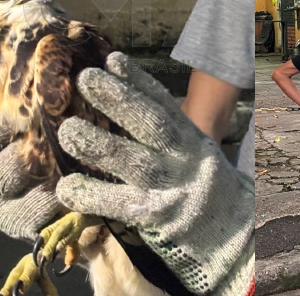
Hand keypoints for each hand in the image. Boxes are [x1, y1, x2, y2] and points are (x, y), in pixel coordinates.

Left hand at [55, 52, 252, 294]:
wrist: (231, 239)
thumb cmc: (204, 192)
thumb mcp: (196, 155)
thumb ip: (168, 134)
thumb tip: (126, 103)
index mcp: (192, 140)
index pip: (165, 104)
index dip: (139, 81)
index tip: (113, 59)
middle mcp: (185, 159)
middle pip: (153, 125)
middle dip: (119, 99)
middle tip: (87, 79)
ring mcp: (173, 188)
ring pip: (135, 162)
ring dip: (100, 144)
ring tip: (69, 129)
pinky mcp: (159, 219)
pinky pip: (122, 205)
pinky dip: (94, 195)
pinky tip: (67, 187)